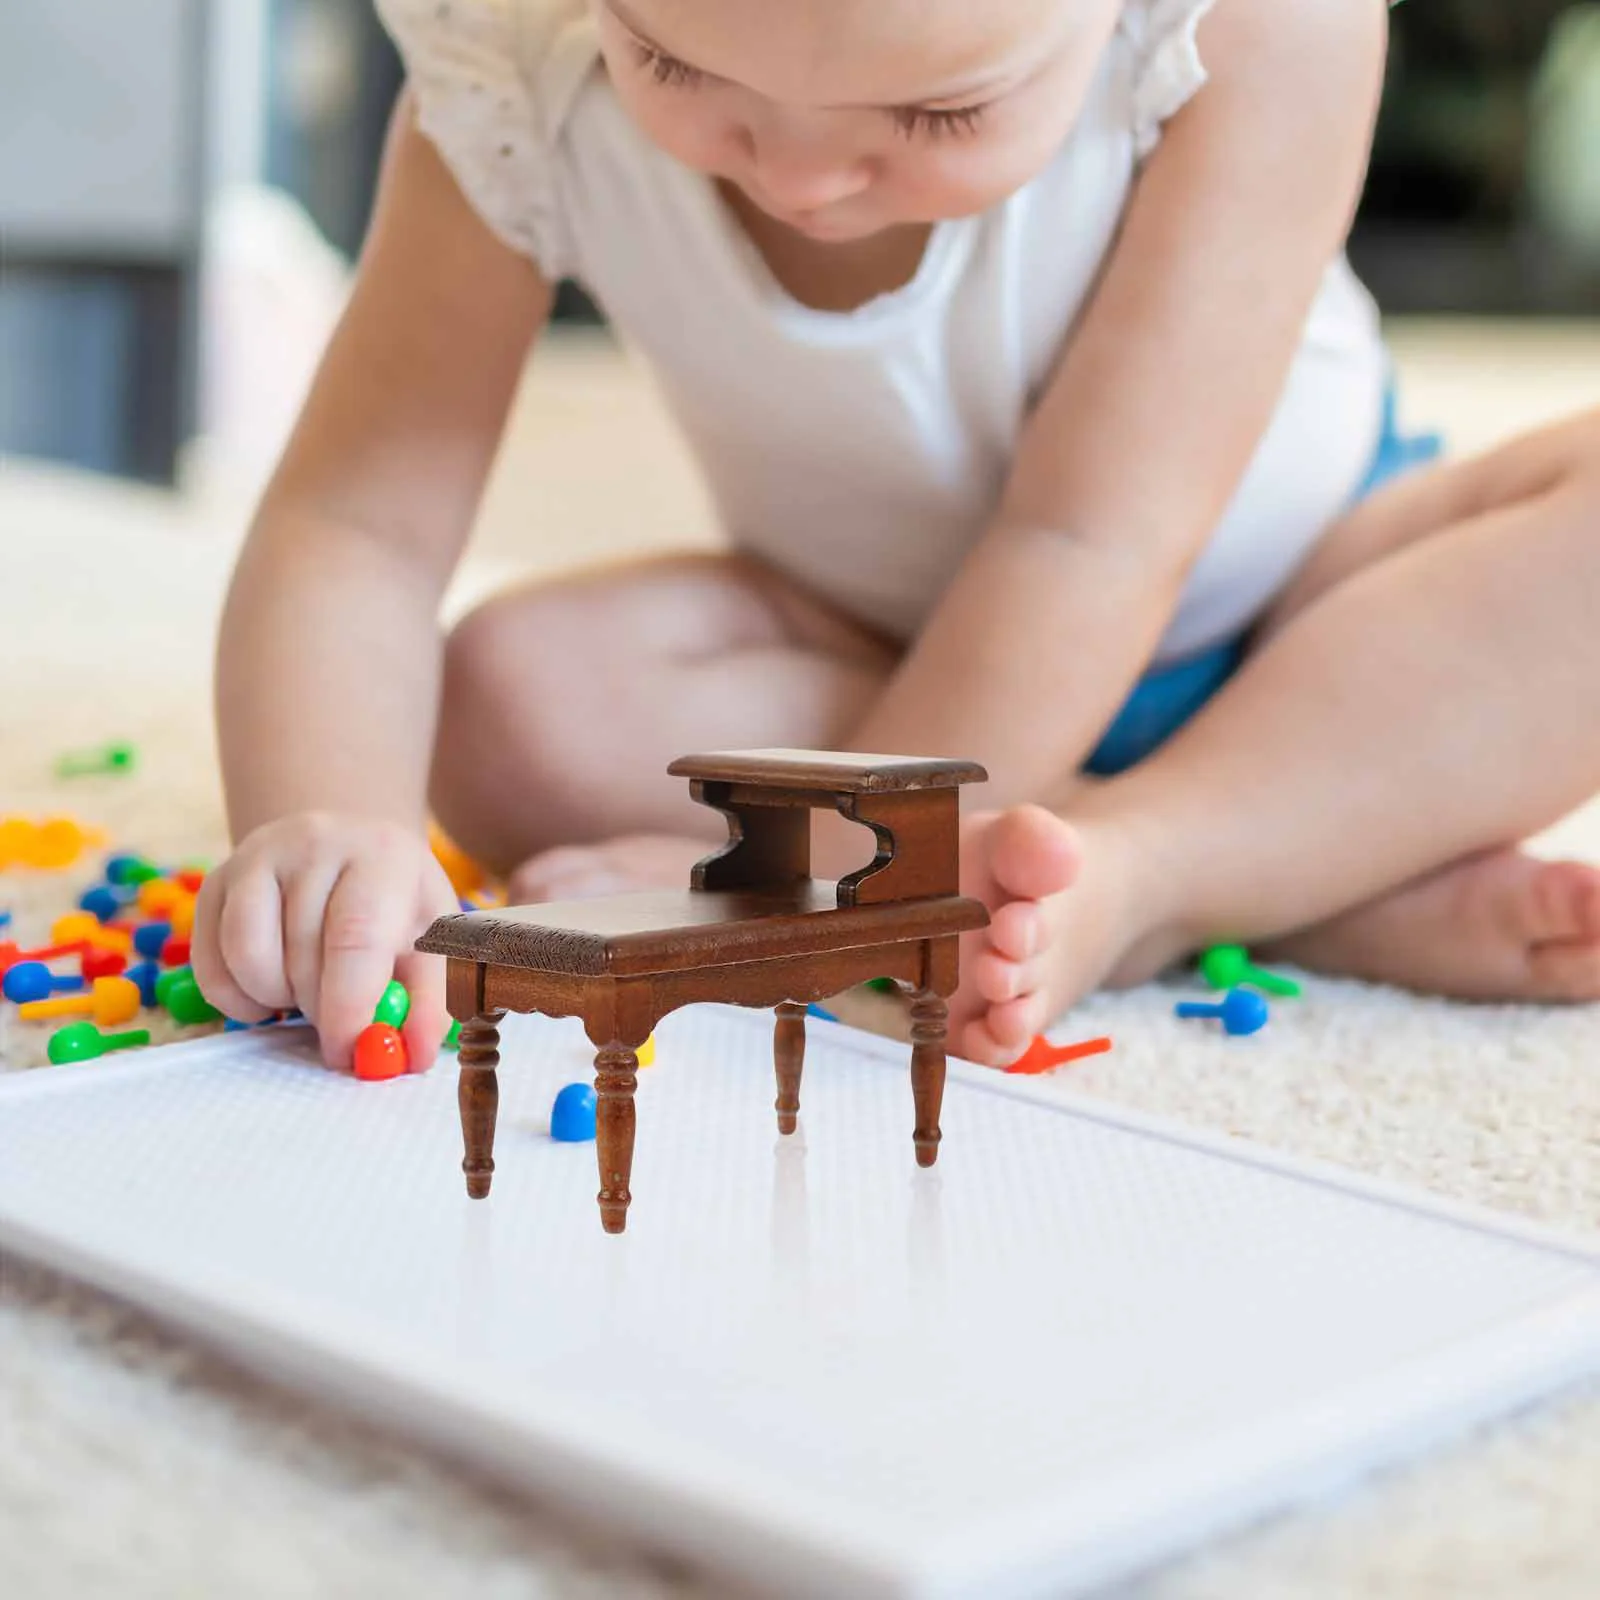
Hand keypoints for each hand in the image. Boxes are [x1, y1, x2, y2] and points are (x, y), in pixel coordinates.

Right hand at [192, 813, 457, 1071]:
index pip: (356, 936)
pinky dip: (238, 998)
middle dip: (318, 1008)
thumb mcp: (430, 939)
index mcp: (382, 855)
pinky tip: (272, 988)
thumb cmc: (395, 901)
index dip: (349, 1006)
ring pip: (248, 958)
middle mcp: (315, 844)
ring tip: (307, 992)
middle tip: (337, 1024)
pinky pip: (211, 964)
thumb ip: (429, 1000)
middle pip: (301, 951)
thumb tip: (412, 1056)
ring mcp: (257, 858)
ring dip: (277, 999)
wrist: (345, 845)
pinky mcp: (214, 882)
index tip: (349, 1051)